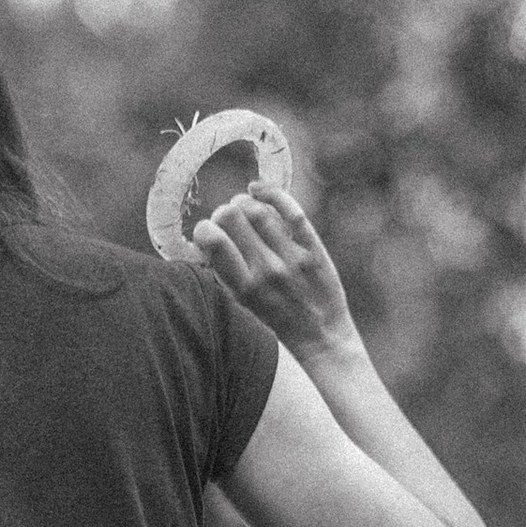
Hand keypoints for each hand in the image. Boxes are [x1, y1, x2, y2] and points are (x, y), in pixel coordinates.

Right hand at [190, 186, 356, 361]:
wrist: (321, 337)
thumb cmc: (277, 318)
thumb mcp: (243, 303)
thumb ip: (226, 272)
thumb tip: (206, 237)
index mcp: (244, 287)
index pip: (213, 240)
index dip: (204, 228)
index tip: (208, 232)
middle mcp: (266, 271)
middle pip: (232, 216)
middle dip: (223, 211)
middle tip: (228, 218)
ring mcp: (291, 259)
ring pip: (257, 209)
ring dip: (244, 201)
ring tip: (243, 206)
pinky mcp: (313, 249)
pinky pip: (292, 211)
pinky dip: (271, 193)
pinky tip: (258, 189)